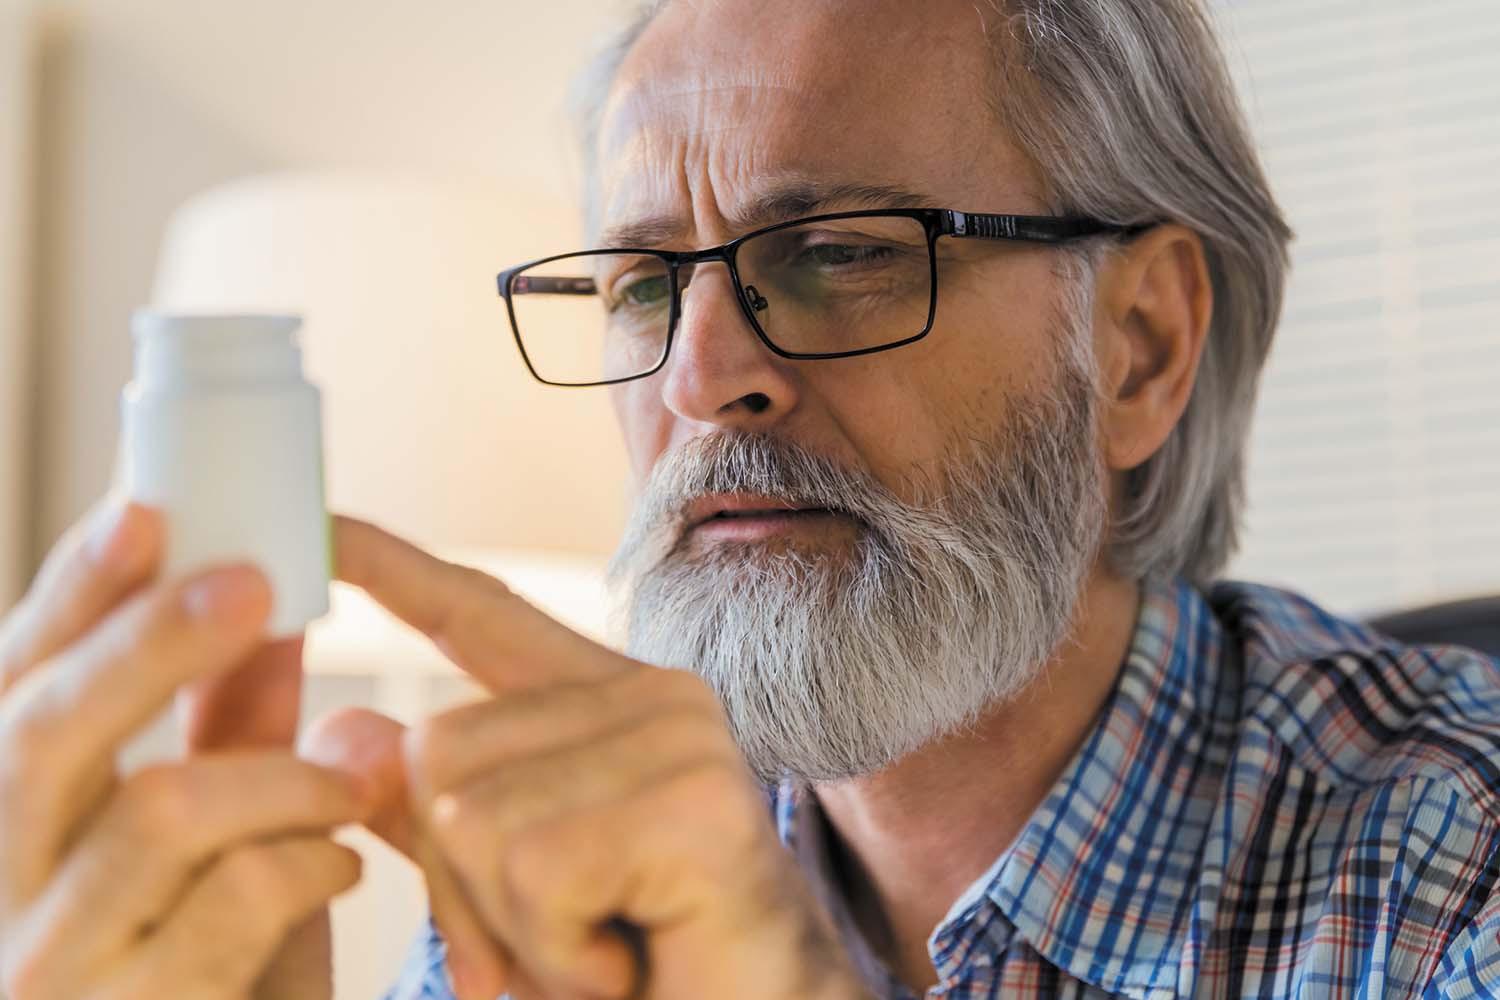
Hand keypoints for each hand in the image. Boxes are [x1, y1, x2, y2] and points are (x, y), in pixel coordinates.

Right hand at [0, 500, 369, 999]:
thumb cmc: (202, 973)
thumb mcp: (209, 846)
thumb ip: (226, 736)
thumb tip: (268, 615)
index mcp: (1, 821)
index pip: (8, 687)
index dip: (71, 594)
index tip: (146, 509)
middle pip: (44, 732)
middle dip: (153, 645)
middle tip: (252, 582)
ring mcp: (40, 965)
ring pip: (155, 811)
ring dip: (279, 770)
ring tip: (356, 773)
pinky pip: (232, 901)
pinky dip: (308, 860)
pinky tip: (340, 866)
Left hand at [318, 516, 865, 999]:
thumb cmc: (639, 966)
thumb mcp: (508, 896)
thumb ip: (430, 814)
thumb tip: (342, 731)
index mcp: (604, 703)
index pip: (482, 617)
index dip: (393, 569)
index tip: (320, 525)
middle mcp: (650, 696)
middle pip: (437, 753)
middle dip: (460, 887)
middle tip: (564, 938)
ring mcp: (680, 737)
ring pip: (474, 818)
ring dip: (515, 929)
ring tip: (606, 948)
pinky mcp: (696, 799)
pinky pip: (536, 870)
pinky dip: (558, 951)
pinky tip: (627, 961)